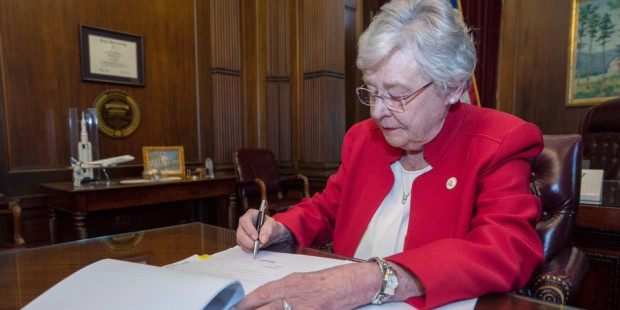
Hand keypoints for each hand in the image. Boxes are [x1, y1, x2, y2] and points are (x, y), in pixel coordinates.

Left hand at [231, 261, 380, 309]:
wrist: (351, 283)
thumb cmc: (327, 283)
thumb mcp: (301, 281)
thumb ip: (283, 290)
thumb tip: (266, 301)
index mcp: (289, 283)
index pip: (261, 293)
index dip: (245, 303)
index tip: (233, 307)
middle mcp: (293, 293)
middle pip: (265, 305)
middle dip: (249, 309)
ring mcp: (303, 305)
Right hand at [236, 209, 290, 251]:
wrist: (273, 233)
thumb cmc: (272, 227)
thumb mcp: (273, 225)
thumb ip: (268, 230)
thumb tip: (262, 239)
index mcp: (251, 214)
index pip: (245, 220)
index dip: (249, 229)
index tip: (256, 237)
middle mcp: (244, 222)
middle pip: (240, 231)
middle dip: (249, 241)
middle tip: (258, 245)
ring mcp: (242, 230)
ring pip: (239, 239)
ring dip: (249, 245)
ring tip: (258, 246)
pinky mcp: (241, 238)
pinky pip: (241, 245)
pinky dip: (248, 248)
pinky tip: (255, 248)